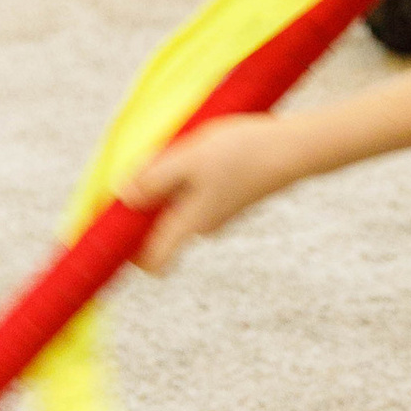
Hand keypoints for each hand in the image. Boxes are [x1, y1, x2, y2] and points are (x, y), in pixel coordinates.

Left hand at [125, 115, 298, 274]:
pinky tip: (203, 149)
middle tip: (150, 166)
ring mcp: (220, 212)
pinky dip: (191, 176)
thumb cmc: (242, 153)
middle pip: (160, 229)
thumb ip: (153, 180)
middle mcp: (204, 226)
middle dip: (147, 202)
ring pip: (179, 207)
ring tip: (182, 151)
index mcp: (189, 224)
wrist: (296, 147)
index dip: (128, 252)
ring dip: (171, 183)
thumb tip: (123, 197)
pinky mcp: (232, 197)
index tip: (115, 225)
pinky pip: (198, 194)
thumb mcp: (188, 159)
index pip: (152, 262)